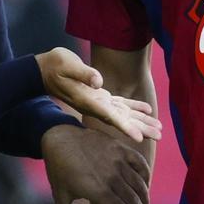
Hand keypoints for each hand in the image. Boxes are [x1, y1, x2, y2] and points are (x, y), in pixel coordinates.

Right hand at [35, 48, 161, 142]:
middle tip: (159, 137)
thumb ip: (84, 74)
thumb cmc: (56, 65)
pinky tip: (147, 111)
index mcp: (88, 100)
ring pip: (123, 115)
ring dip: (141, 122)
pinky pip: (120, 105)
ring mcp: (98, 102)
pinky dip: (134, 108)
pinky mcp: (99, 96)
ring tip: (159, 130)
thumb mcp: (68, 65)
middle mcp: (95, 105)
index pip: (109, 117)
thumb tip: (99, 82)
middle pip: (121, 120)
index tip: (139, 138)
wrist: (44, 71)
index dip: (125, 127)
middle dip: (140, 129)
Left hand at [43, 124, 150, 203]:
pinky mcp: (119, 147)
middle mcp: (110, 176)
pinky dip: (146, 176)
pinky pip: (140, 163)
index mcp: (97, 191)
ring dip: (145, 198)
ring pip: (139, 184)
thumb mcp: (60, 197)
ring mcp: (117, 160)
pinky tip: (145, 185)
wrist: (59, 137)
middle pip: (134, 201)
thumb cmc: (59, 170)